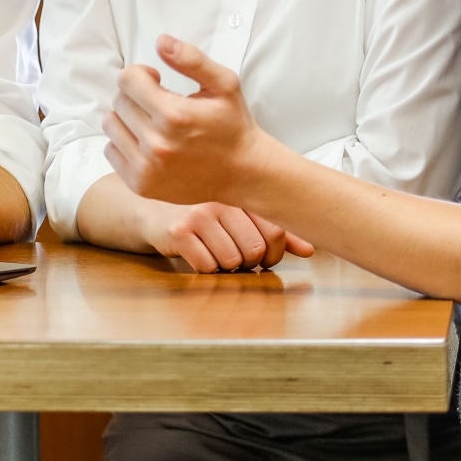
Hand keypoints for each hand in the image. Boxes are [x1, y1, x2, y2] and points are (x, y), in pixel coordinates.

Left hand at [105, 35, 271, 206]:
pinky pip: (111, 151)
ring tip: (152, 122)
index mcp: (174, 115)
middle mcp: (157, 144)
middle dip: (136, 95)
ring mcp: (146, 168)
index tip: (156, 80)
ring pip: (111, 125)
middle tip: (159, 103)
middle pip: (119, 101)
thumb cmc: (233, 126)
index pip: (127, 80)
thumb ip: (192, 59)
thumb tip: (161, 42)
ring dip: (128, 118)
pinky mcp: (140, 185)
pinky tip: (148, 143)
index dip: (141, 74)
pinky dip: (125, 143)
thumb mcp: (224, 85)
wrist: (243, 173)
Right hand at [138, 198, 311, 272]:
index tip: (265, 257)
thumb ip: (275, 231)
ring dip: (225, 266)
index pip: (276, 231)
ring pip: (232, 260)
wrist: (149, 210)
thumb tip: (310, 250)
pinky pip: (206, 266)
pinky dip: (204, 268)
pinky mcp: (177, 230)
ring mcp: (198, 213)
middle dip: (249, 262)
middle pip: (255, 249)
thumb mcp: (239, 217)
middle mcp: (222, 198)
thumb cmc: (199, 215)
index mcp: (242, 192)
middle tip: (235, 256)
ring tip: (213, 251)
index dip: (275, 254)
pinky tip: (195, 254)